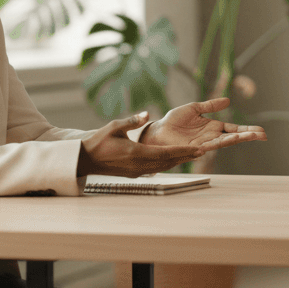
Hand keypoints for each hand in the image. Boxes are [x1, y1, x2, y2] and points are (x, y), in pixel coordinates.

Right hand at [77, 114, 203, 177]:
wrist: (86, 160)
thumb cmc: (98, 141)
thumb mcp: (114, 127)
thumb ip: (131, 121)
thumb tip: (146, 114)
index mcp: (136, 153)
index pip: (165, 153)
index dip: (183, 151)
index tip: (197, 149)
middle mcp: (139, 165)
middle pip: (168, 162)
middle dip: (185, 157)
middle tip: (202, 152)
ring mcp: (137, 171)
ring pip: (163, 167)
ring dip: (178, 161)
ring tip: (192, 155)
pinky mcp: (134, 173)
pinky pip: (155, 168)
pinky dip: (167, 163)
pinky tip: (174, 159)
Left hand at [142, 98, 266, 151]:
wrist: (158, 131)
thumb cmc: (174, 121)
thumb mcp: (195, 108)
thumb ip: (210, 105)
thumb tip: (228, 101)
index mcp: (212, 127)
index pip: (233, 129)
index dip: (246, 130)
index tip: (260, 131)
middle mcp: (211, 137)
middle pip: (234, 136)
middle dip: (248, 136)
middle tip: (264, 135)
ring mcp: (205, 143)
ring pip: (226, 142)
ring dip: (239, 139)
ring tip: (252, 136)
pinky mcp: (196, 148)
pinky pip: (212, 145)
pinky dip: (222, 142)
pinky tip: (232, 139)